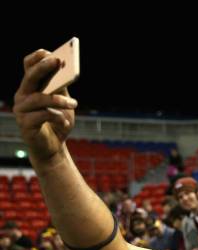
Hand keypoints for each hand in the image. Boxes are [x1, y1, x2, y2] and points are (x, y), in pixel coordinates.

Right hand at [13, 49, 77, 163]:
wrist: (53, 147)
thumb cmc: (58, 122)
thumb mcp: (63, 102)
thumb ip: (61, 87)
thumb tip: (64, 68)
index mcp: (31, 87)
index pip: (28, 66)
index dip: (38, 58)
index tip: (52, 52)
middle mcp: (22, 96)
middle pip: (30, 77)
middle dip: (44, 67)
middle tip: (58, 61)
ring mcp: (21, 110)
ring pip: (39, 98)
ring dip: (59, 100)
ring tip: (74, 103)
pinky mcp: (25, 124)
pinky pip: (43, 115)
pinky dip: (57, 117)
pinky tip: (64, 122)